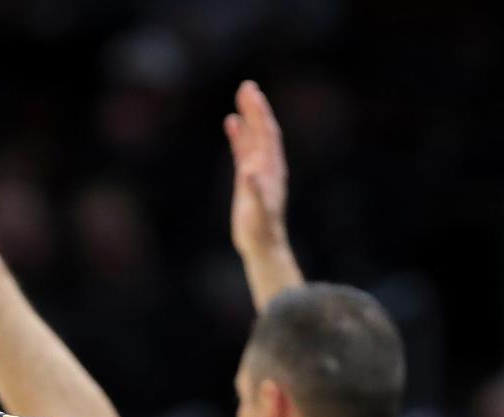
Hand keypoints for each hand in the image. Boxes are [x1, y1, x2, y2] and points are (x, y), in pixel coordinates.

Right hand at [224, 80, 288, 258]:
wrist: (262, 243)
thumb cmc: (260, 230)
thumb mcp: (258, 213)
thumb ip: (255, 192)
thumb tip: (249, 172)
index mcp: (271, 169)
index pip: (267, 135)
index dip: (260, 115)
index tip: (252, 96)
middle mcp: (267, 165)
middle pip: (262, 130)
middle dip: (255, 109)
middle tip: (247, 86)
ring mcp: (258, 170)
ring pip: (253, 137)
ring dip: (248, 117)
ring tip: (241, 96)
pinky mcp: (248, 178)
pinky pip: (243, 150)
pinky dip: (239, 135)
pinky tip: (231, 123)